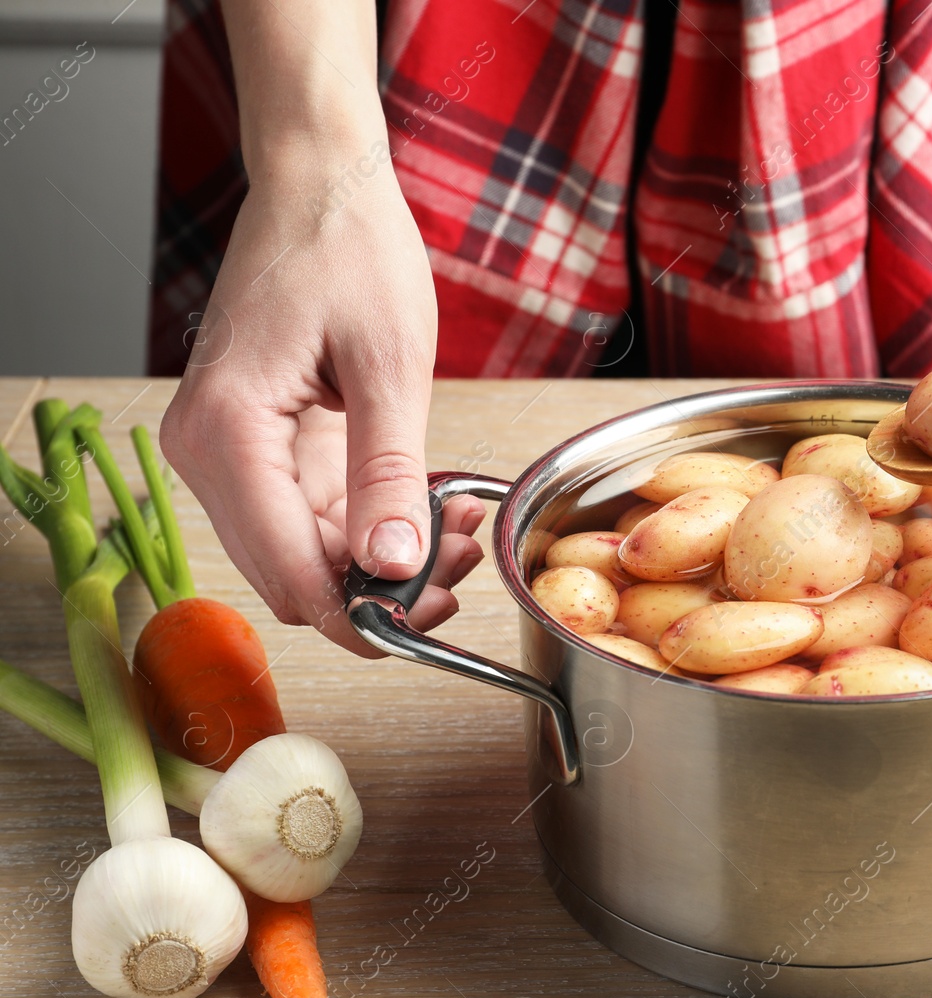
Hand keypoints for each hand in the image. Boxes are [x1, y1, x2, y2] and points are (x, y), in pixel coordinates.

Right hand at [161, 149, 484, 655]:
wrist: (321, 187)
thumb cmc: (349, 251)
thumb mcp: (389, 366)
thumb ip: (388, 476)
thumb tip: (393, 570)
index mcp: (229, 432)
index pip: (288, 573)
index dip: (363, 615)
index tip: (435, 614)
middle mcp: (207, 454)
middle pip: (294, 575)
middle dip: (383, 588)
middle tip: (462, 557)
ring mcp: (226, 454)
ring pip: (306, 555)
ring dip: (384, 559)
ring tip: (460, 521)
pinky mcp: (254, 448)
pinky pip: (312, 517)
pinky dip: (371, 524)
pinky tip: (433, 502)